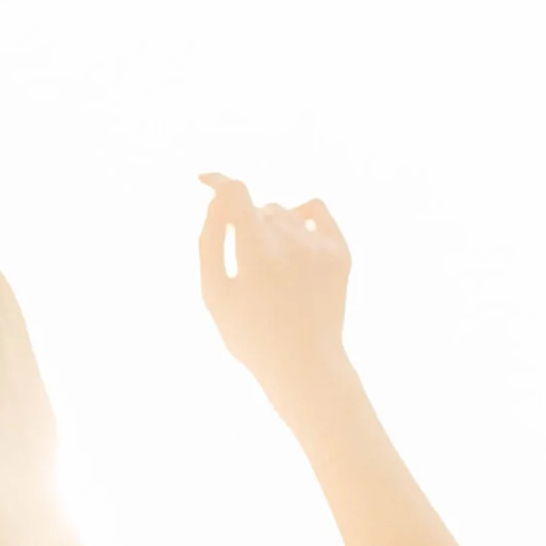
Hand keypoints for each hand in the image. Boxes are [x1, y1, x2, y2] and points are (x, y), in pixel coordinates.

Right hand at [197, 175, 352, 410]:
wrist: (305, 365)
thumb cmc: (251, 334)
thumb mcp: (215, 294)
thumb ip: (209, 242)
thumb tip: (216, 203)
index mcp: (257, 252)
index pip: (235, 194)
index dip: (217, 182)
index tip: (204, 180)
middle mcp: (292, 242)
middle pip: (258, 208)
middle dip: (244, 224)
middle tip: (243, 264)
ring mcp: (320, 246)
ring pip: (283, 212)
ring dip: (269, 227)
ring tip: (269, 267)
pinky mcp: (341, 252)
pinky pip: (315, 210)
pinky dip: (299, 215)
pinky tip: (293, 237)